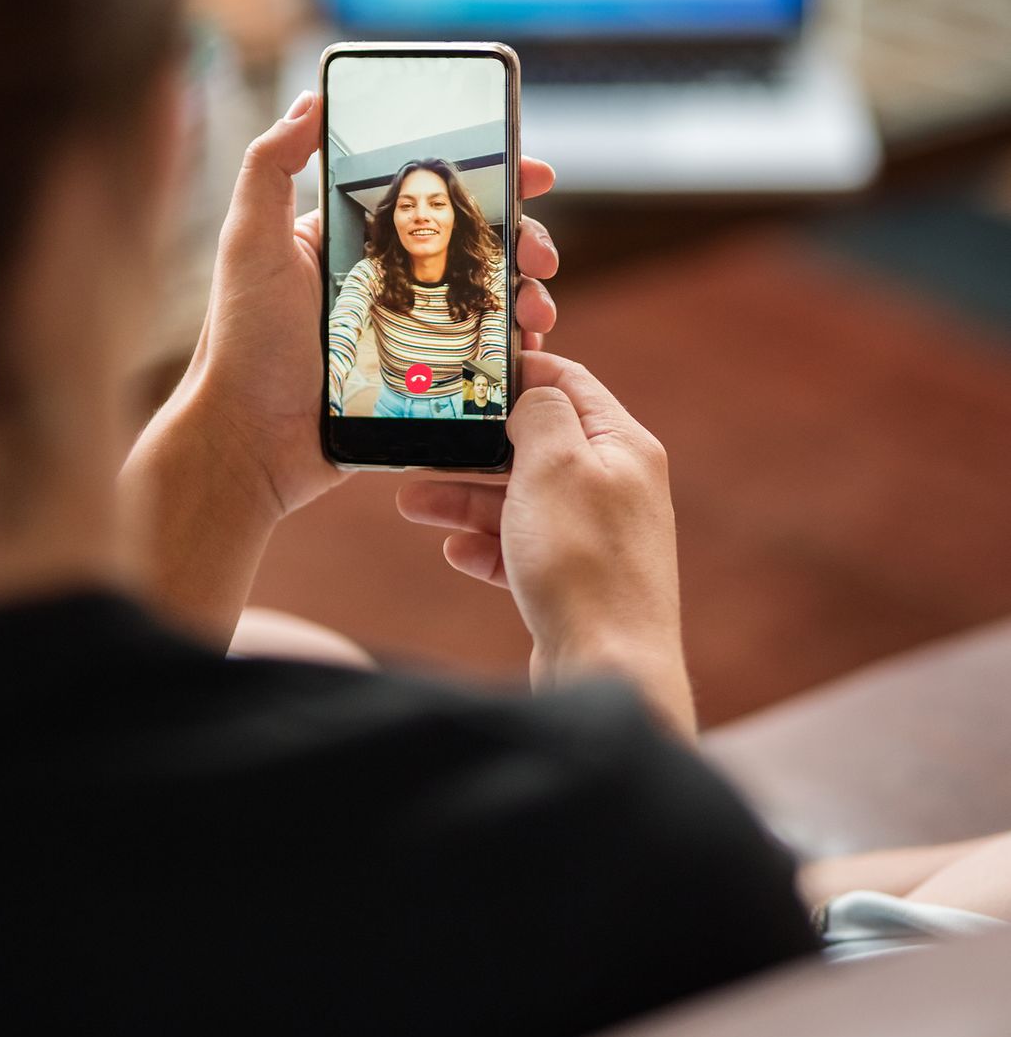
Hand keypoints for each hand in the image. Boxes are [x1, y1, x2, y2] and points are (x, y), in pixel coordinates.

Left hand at [184, 91, 560, 517]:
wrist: (249, 440)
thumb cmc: (242, 339)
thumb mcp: (249, 240)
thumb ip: (271, 165)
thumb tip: (310, 99)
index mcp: (354, 240)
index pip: (433, 196)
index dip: (489, 181)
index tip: (533, 174)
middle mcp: (386, 280)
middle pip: (475, 247)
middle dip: (523, 242)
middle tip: (541, 256)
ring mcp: (408, 332)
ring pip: (487, 300)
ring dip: (527, 295)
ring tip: (537, 308)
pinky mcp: (421, 381)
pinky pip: (480, 357)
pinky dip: (513, 349)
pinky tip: (528, 348)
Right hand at [397, 351, 692, 735]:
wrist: (605, 668)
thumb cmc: (583, 562)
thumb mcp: (555, 464)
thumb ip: (540, 413)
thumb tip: (533, 392)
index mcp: (624, 447)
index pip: (571, 383)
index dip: (521, 369)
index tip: (470, 368)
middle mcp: (615, 487)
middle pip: (536, 446)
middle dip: (476, 446)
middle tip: (426, 440)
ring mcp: (594, 536)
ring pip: (520, 499)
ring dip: (466, 498)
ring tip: (412, 503)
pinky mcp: (574, 580)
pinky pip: (521, 548)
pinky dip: (486, 546)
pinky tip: (455, 551)